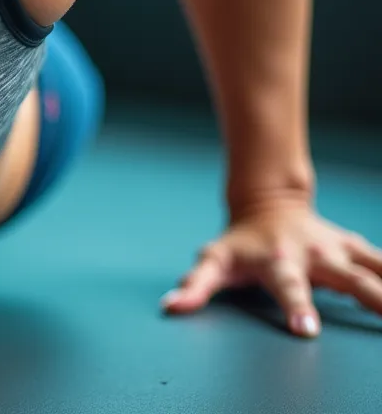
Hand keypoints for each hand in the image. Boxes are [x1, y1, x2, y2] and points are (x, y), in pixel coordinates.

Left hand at [162, 201, 381, 337]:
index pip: (288, 287)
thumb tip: (171, 306)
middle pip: (345, 277)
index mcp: (278, 263)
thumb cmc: (239, 244)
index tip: (306, 330)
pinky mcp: (353, 247)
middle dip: (368, 297)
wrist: (266, 203)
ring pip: (372, 267)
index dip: (296, 308)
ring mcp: (337, 249)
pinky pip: (380, 261)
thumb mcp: (213, 260)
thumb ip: (196, 285)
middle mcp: (312, 255)